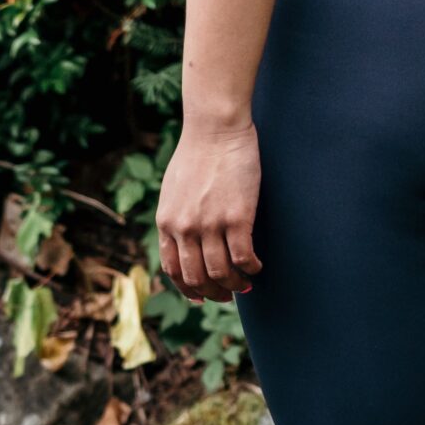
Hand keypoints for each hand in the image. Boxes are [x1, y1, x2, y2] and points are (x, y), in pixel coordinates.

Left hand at [157, 118, 263, 301]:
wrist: (215, 128)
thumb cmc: (198, 152)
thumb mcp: (173, 190)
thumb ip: (175, 217)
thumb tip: (182, 237)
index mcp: (167, 223)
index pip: (174, 270)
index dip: (188, 289)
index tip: (201, 296)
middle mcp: (185, 229)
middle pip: (197, 278)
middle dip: (213, 293)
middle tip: (228, 294)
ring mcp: (209, 225)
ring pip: (221, 273)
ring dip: (235, 285)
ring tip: (245, 284)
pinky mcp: (236, 217)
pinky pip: (243, 257)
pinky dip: (251, 269)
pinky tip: (257, 267)